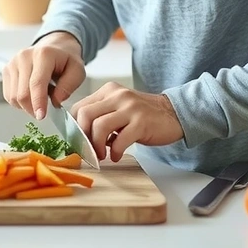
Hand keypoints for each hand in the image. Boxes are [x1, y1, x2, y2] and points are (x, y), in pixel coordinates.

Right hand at [2, 31, 85, 119]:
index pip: (36, 83)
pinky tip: (31, 94)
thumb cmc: (65, 60)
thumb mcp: (77, 71)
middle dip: (33, 108)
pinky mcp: (7, 70)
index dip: (38, 102)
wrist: (54, 47)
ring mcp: (13, 63)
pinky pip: (9, 95)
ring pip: (13, 97)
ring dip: (27, 105)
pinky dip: (19, 101)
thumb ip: (68, 86)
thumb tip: (56, 101)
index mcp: (43, 55)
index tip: (41, 116)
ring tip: (40, 96)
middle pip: (22, 93)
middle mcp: (24, 57)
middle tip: (45, 110)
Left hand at [69, 82, 184, 162]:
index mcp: (108, 91)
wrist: (173, 113)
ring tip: (102, 156)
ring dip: (96, 146)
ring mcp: (130, 107)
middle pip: (85, 115)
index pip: (79, 107)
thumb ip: (100, 117)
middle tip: (88, 151)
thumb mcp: (118, 109)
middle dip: (82, 138)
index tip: (77, 143)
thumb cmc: (143, 115)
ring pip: (99, 126)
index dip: (74, 128)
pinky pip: (120, 140)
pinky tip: (116, 156)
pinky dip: (115, 152)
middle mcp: (117, 95)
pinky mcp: (142, 121)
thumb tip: (80, 138)